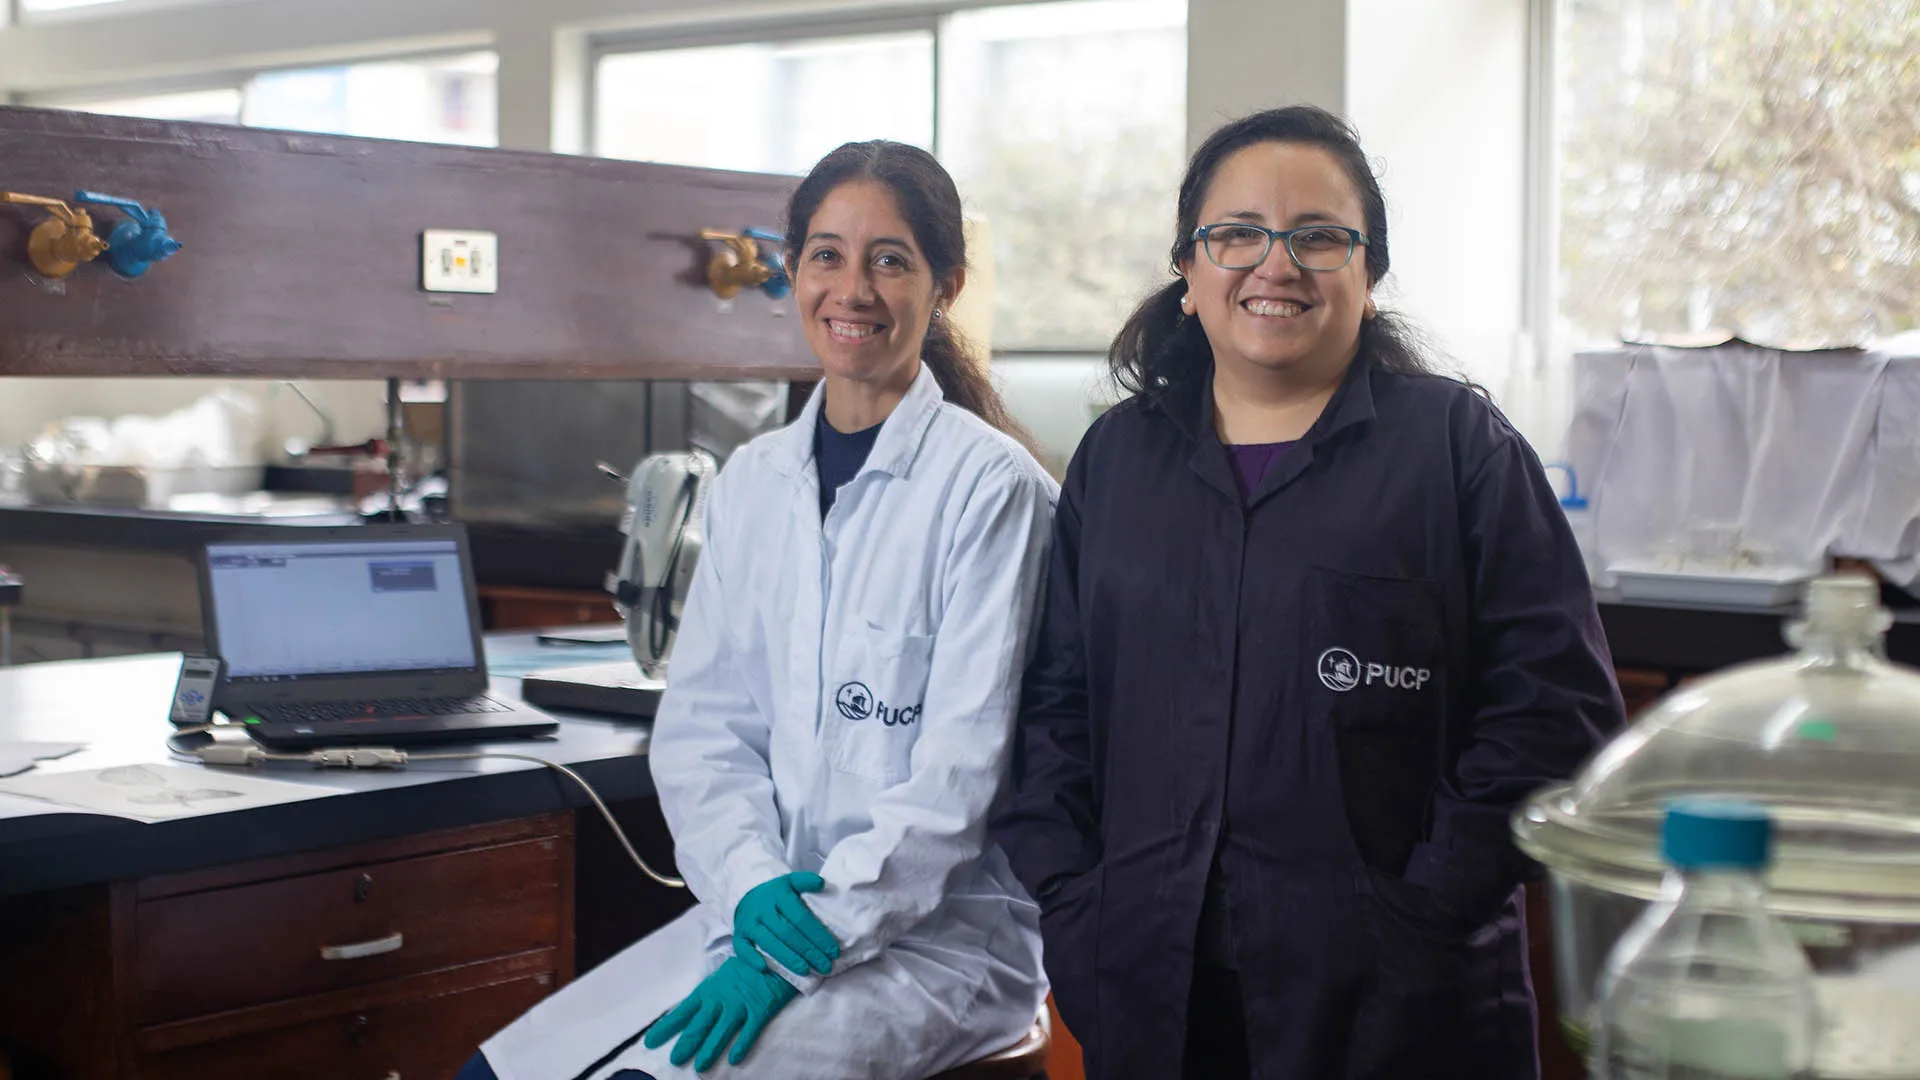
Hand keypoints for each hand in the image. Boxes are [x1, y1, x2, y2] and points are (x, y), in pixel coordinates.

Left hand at [643, 955, 800, 1071]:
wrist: (777, 951)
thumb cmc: (748, 964)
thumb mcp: (723, 975)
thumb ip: (711, 993)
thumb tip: (694, 1011)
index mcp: (710, 988)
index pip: (683, 1010)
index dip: (667, 1026)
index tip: (651, 1041)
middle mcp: (722, 997)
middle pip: (700, 1023)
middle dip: (686, 1042)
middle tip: (674, 1059)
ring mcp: (742, 1003)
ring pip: (723, 1030)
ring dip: (711, 1049)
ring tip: (700, 1067)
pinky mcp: (761, 1008)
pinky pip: (751, 1029)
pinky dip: (742, 1044)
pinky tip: (734, 1059)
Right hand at [732, 871, 839, 976]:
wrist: (746, 896)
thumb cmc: (775, 895)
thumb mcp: (790, 882)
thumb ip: (805, 881)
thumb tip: (822, 883)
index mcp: (779, 895)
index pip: (801, 918)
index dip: (818, 936)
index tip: (833, 951)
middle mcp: (763, 910)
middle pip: (788, 933)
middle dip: (808, 952)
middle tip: (825, 966)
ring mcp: (749, 923)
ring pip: (769, 943)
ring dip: (788, 959)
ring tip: (806, 971)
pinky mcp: (738, 935)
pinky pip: (743, 949)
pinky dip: (752, 959)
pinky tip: (765, 969)